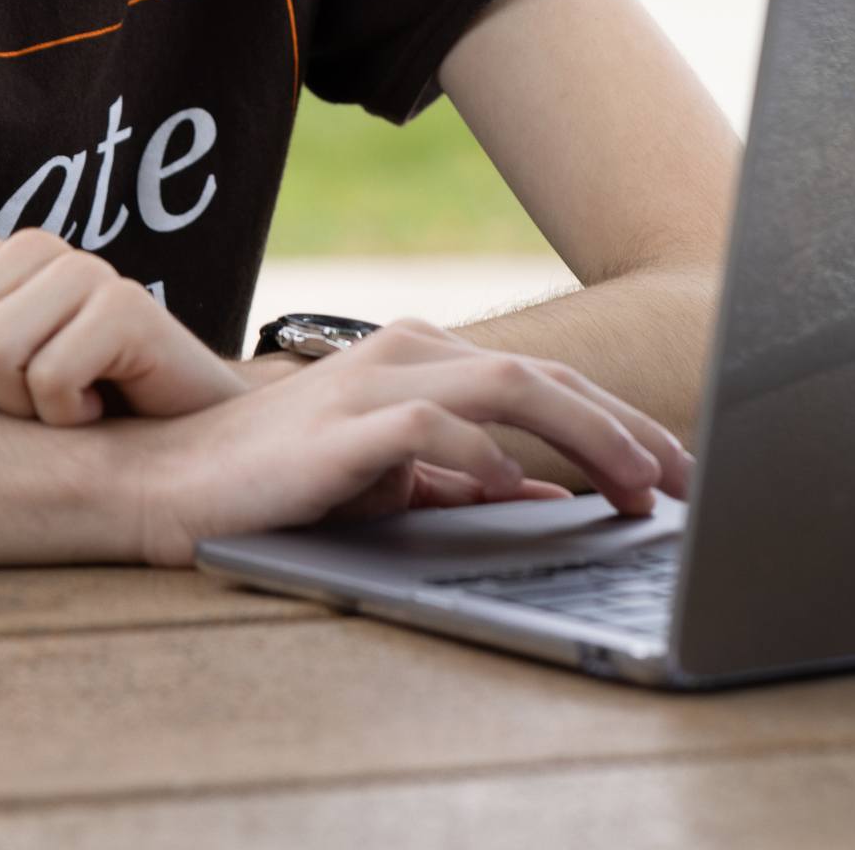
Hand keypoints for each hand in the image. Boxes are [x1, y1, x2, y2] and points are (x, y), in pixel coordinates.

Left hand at [0, 230, 246, 424]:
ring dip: (24, 414)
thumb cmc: (75, 418)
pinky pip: (50, 379)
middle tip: (33, 408)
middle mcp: (27, 246)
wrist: (185, 440)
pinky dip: (72, 418)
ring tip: (71, 406)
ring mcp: (80, 267)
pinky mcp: (125, 302)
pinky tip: (106, 407)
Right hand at [110, 318, 694, 567]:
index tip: (676, 474)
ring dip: (586, 435)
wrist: (167, 484)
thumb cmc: (275, 485)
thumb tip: (545, 502)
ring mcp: (374, 382)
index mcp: (420, 357)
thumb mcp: (391, 485)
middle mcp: (405, 352)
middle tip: (687, 484)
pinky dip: (488, 462)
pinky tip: (522, 497)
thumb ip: (464, 484)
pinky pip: (434, 429)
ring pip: (509, 385)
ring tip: (639, 486)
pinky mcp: (342, 424)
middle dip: (628, 429)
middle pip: (544, 374)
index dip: (619, 424)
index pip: (543, 380)